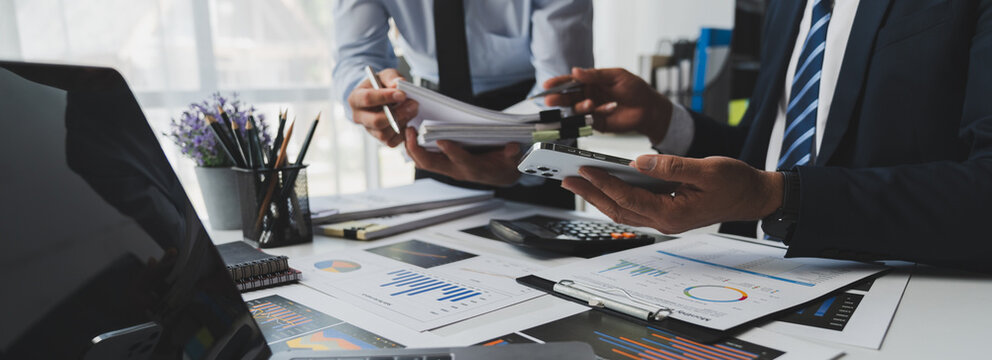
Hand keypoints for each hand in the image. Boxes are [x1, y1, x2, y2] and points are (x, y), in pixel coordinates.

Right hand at [348, 68, 418, 146]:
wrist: (379, 96)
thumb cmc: (379, 85)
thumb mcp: (384, 75)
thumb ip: (391, 77)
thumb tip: (398, 84)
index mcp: (355, 98)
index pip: (367, 99)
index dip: (386, 97)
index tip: (402, 94)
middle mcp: (359, 117)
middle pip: (376, 121)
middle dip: (397, 114)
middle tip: (412, 104)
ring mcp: (369, 130)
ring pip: (384, 134)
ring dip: (402, 122)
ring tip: (412, 110)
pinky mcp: (379, 138)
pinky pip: (391, 142)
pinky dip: (403, 134)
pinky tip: (408, 121)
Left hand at [404, 128, 522, 186]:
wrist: (501, 175)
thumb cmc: (504, 166)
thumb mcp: (513, 160)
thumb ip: (512, 154)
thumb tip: (512, 147)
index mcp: (474, 169)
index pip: (461, 161)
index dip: (451, 152)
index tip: (441, 140)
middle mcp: (457, 170)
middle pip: (431, 164)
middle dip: (418, 149)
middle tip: (411, 132)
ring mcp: (448, 168)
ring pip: (424, 162)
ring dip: (412, 149)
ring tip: (407, 130)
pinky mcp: (444, 164)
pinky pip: (424, 160)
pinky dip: (415, 149)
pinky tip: (411, 135)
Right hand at [544, 67, 673, 143]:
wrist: (649, 108)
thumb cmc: (635, 89)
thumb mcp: (616, 76)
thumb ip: (595, 75)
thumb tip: (575, 72)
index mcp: (591, 82)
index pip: (570, 81)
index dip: (558, 83)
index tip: (547, 85)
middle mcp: (588, 95)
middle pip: (568, 97)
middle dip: (558, 99)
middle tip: (550, 100)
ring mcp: (592, 110)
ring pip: (576, 109)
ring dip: (580, 106)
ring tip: (590, 103)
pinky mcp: (597, 122)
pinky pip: (589, 119)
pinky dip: (598, 113)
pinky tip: (610, 108)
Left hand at [560, 155, 783, 233]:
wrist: (753, 196)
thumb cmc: (735, 182)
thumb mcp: (705, 169)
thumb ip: (671, 166)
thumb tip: (638, 162)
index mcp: (673, 214)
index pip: (628, 199)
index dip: (604, 184)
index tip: (584, 170)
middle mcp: (664, 221)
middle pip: (617, 209)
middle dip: (590, 194)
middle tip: (565, 178)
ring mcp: (664, 219)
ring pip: (623, 210)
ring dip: (598, 196)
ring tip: (577, 181)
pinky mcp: (666, 211)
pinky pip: (634, 207)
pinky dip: (616, 195)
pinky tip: (604, 182)